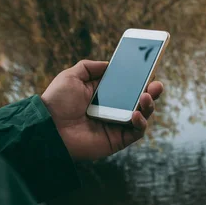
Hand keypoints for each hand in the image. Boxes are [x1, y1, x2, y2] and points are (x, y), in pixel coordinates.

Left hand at [41, 60, 162, 160]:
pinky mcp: (118, 140)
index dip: (140, 79)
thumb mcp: (71, 76)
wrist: (48, 126)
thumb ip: (90, 67)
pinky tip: (136, 114)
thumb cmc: (57, 102)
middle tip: (157, 85)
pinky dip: (140, 123)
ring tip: (146, 96)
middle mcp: (113, 110)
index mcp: (103, 95)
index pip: (128, 86)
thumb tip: (110, 64)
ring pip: (142, 116)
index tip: (150, 70)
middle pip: (139, 101)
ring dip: (149, 106)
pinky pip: (136, 132)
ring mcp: (116, 126)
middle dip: (152, 92)